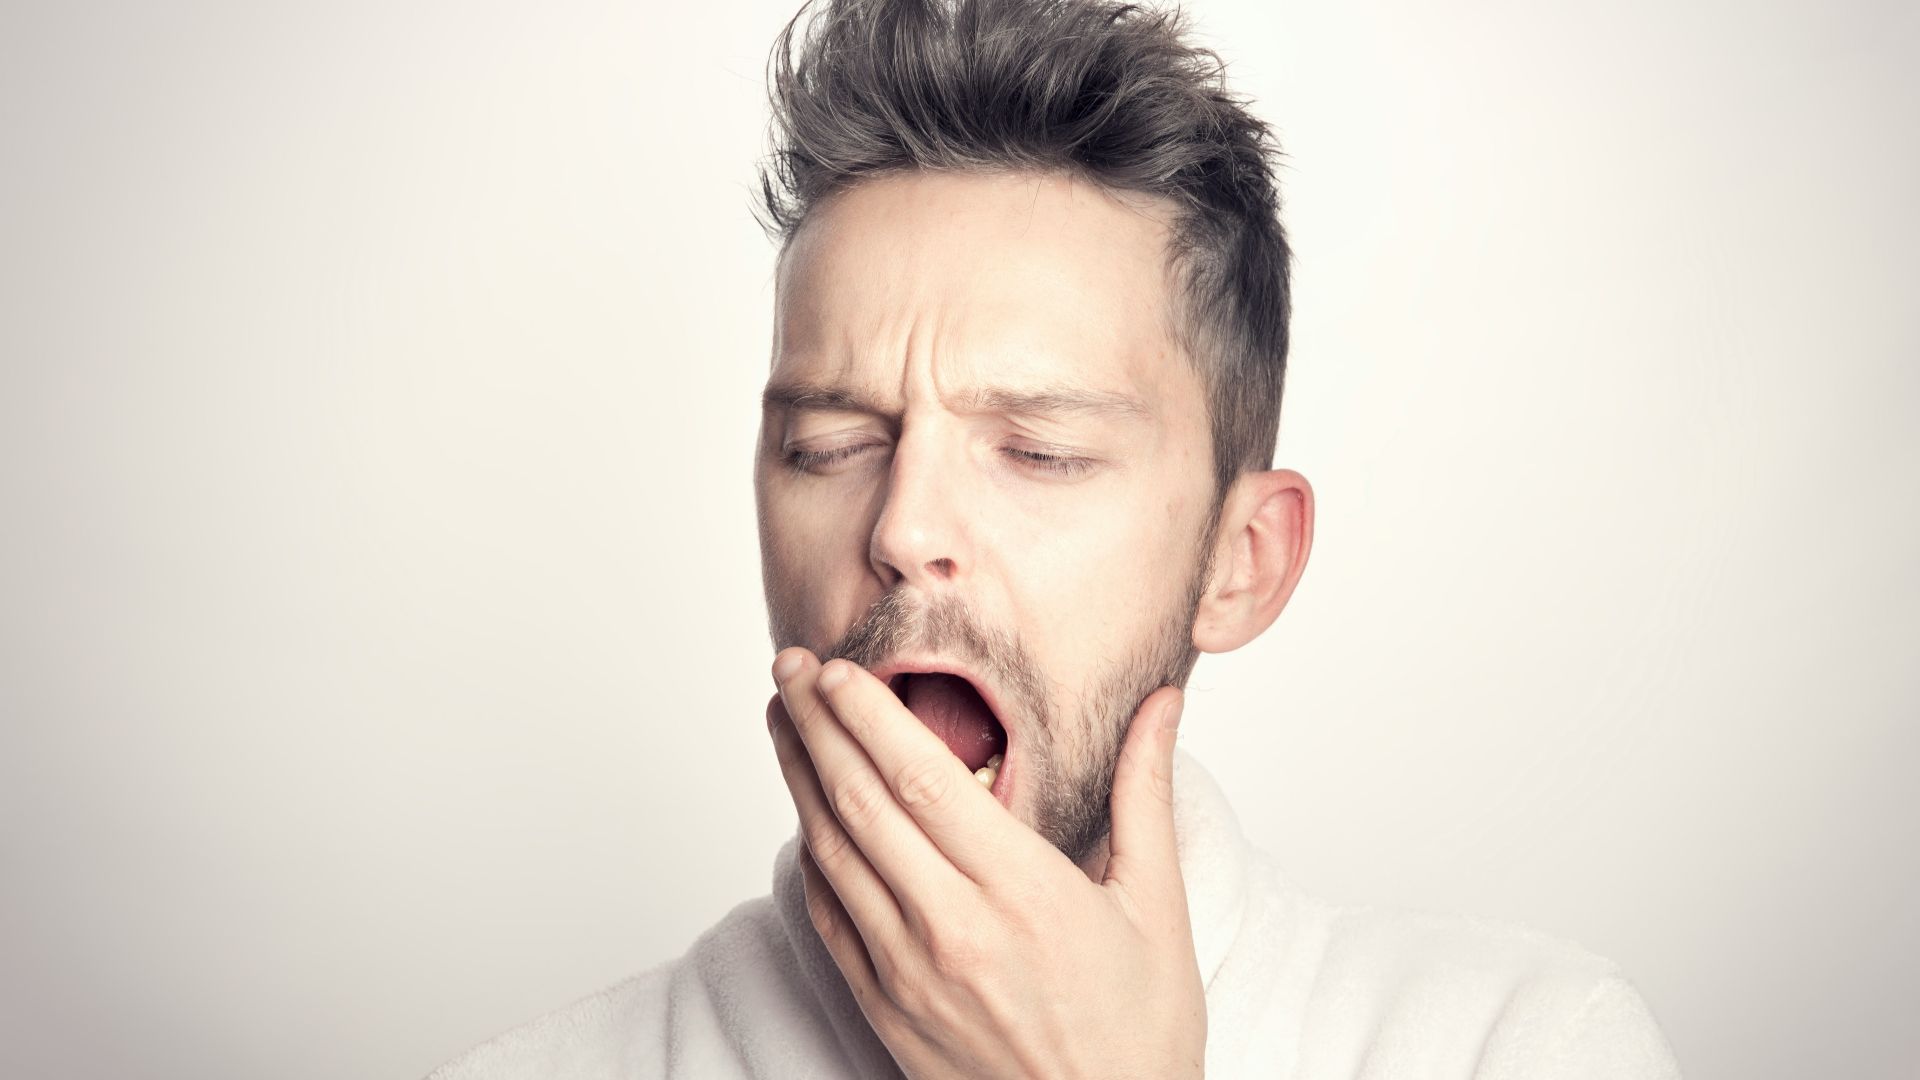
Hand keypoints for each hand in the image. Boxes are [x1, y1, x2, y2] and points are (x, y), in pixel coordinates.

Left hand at [766, 648, 1205, 1079]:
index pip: (920, 778)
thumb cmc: (1140, 1034)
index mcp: (1021, 890)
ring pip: (833, 854)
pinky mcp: (885, 1010)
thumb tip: (1163, 705)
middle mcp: (952, 927)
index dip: (868, 715)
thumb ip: (1144, 795)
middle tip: (789, 667)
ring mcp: (908, 973)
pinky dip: (810, 858)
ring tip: (782, 720)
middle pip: (860, 803)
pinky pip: (830, 918)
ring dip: (799, 779)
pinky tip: (803, 817)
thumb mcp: (1157, 907)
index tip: (837, 669)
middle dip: (816, 725)